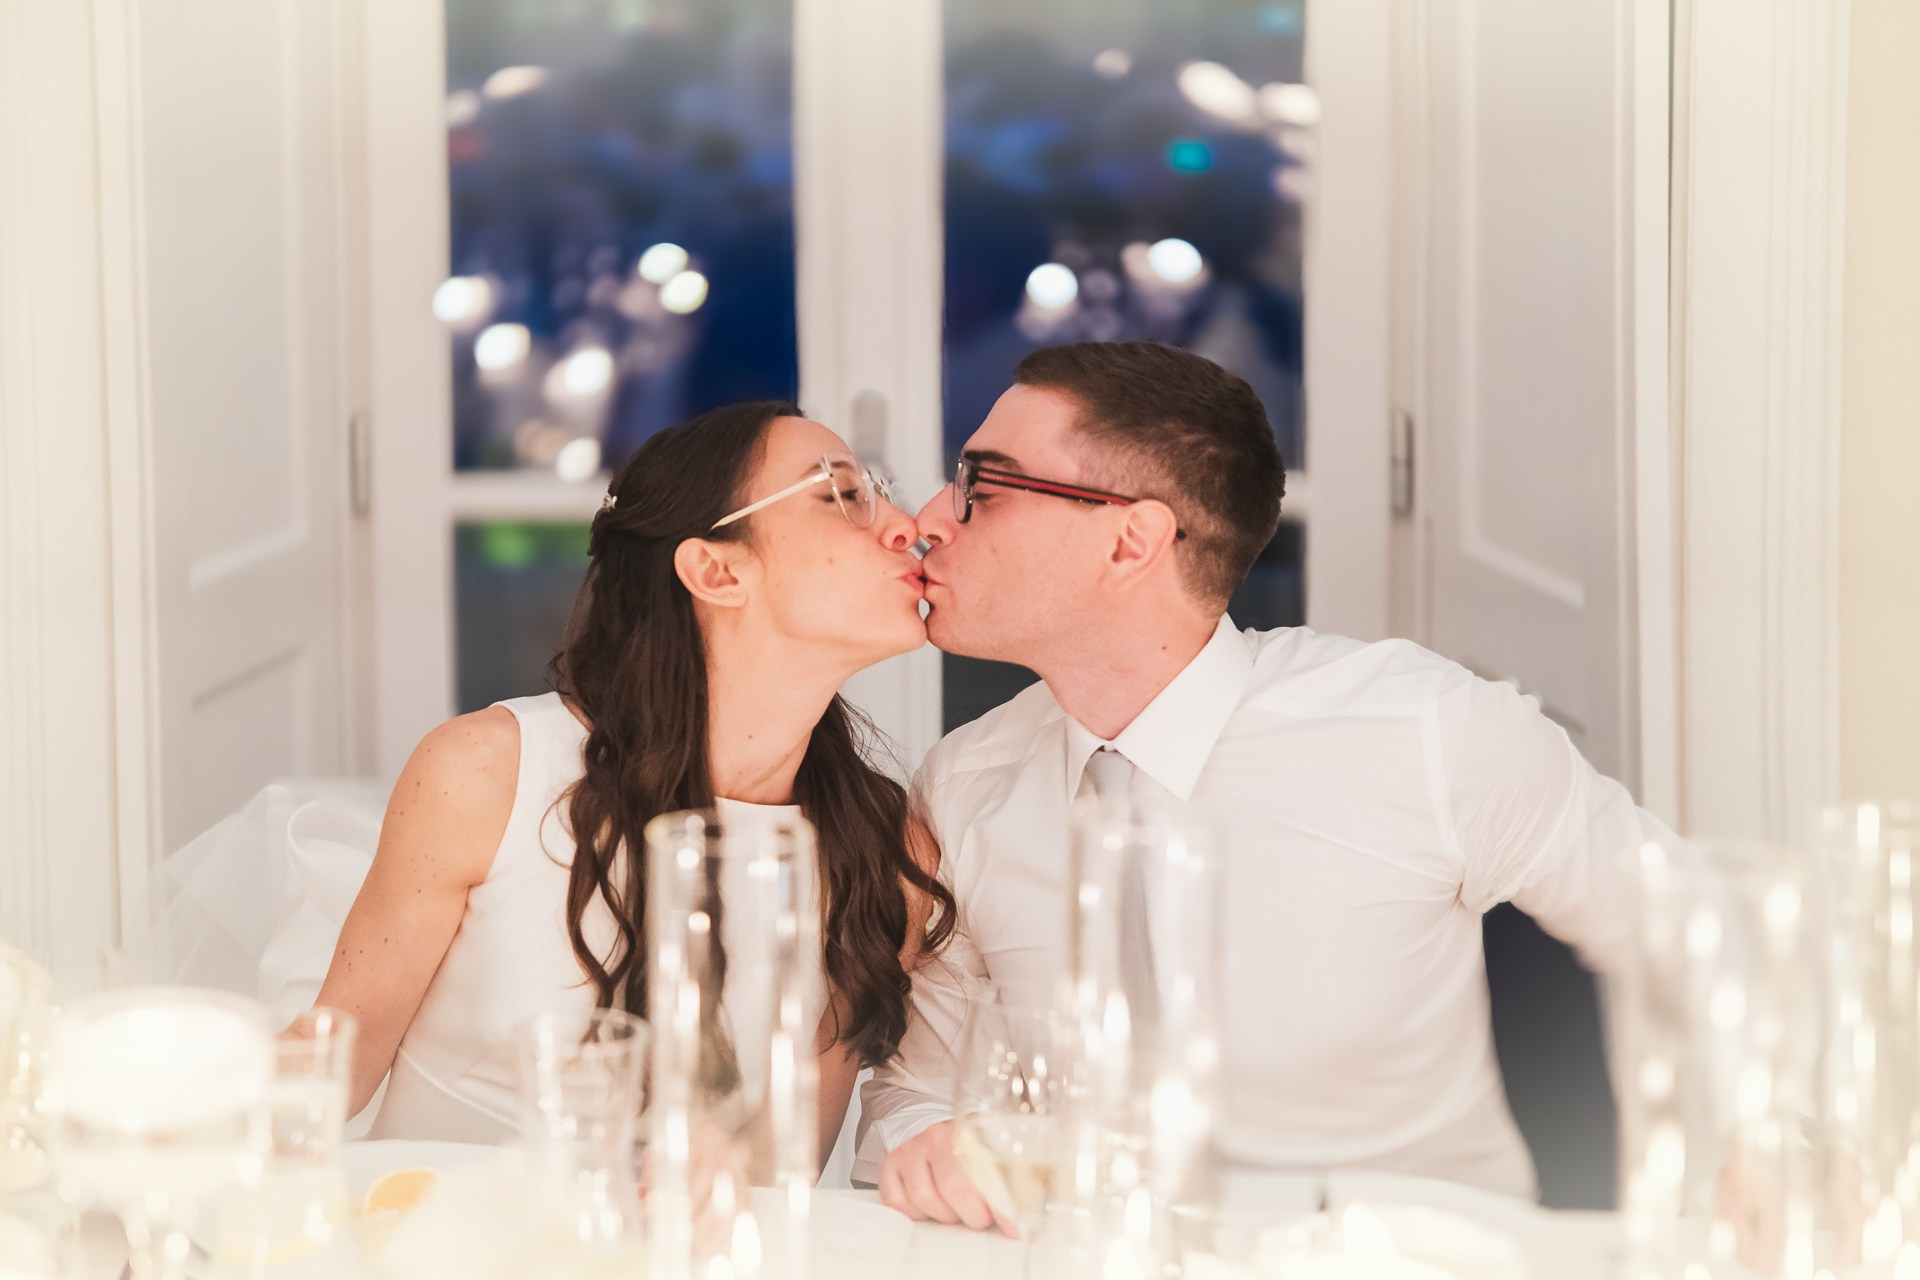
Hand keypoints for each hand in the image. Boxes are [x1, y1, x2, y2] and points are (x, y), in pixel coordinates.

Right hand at [877, 1120, 1016, 1236]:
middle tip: (980, 1218)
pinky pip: (897, 1200)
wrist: (942, 1135)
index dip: (1001, 1204)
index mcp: (972, 1130)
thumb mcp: (998, 1157)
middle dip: (972, 1214)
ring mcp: (913, 1148)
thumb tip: (1021, 1225)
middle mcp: (939, 1135)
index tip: (1013, 1228)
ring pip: (924, 1196)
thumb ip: (1012, 1184)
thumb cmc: (972, 1154)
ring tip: (955, 1210)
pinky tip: (929, 1207)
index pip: (989, 1170)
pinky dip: (914, 1213)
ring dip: (944, 1215)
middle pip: (953, 1186)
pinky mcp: (892, 1163)